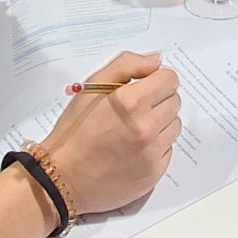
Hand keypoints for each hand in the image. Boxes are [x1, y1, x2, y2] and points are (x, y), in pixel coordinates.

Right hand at [36, 50, 180, 214]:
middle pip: (175, 100)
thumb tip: (157, 60)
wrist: (62, 177)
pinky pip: (168, 149)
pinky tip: (133, 148)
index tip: (145, 86)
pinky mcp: (154, 173)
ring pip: (174, 125)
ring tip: (132, 129)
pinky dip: (156, 146)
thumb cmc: (75, 131)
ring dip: (160, 123)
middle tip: (135, 109)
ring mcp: (152, 152)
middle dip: (158, 99)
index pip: (170, 79)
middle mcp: (147, 127)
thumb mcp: (92, 87)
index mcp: (132, 102)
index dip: (157, 79)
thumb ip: (127, 65)